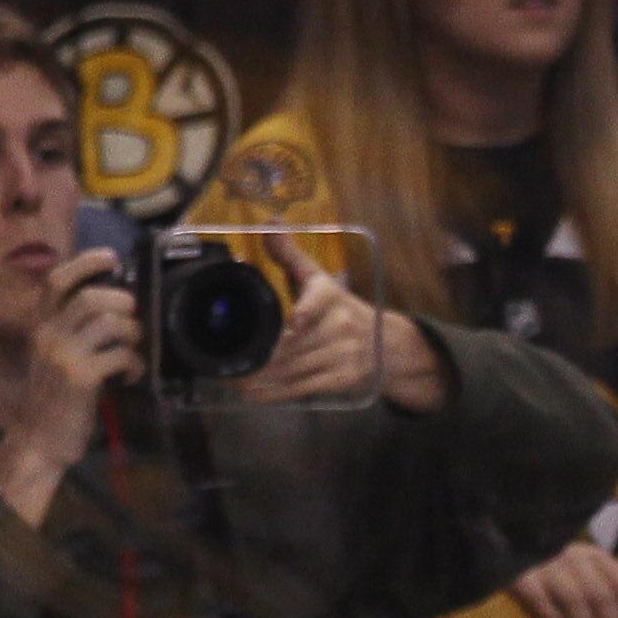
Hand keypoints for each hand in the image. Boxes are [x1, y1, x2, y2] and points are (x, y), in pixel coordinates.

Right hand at [0, 248, 141, 525]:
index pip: (58, 281)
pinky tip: (130, 376)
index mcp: (41, 326)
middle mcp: (48, 334)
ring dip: (133, 334)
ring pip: (108, 322)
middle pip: (91, 297)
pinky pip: (119, 355)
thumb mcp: (55, 357)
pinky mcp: (80, 378)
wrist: (39, 439)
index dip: (86, 263)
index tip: (111, 258)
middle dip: (123, 303)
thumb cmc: (55, 399)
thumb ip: (74, 332)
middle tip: (134, 321)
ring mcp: (63, 355)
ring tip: (134, 351)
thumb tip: (115, 309)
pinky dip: (134, 363)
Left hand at [238, 243, 450, 410]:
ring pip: (296, 368)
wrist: (387, 344)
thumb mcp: (319, 279)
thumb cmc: (341, 308)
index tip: (296, 320)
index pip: (318, 301)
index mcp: (330, 296)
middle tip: (231, 362)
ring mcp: (343, 355)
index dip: (307, 311)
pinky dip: (278, 393)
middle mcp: (340, 326)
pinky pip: (305, 387)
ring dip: (264, 378)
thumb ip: (291, 254)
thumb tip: (270, 222)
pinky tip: (256, 395)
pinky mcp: (343, 379)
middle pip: (294, 343)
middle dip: (262, 355)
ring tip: (236, 381)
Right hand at [510, 538, 617, 617]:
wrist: (514, 546)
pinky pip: (538, 597)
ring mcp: (548, 566)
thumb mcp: (592, 571)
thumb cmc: (561, 571)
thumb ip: (616, 586)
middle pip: (602, 597)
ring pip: (575, 599)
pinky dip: (551, 615)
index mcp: (598, 558)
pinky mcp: (521, 576)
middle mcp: (576, 558)